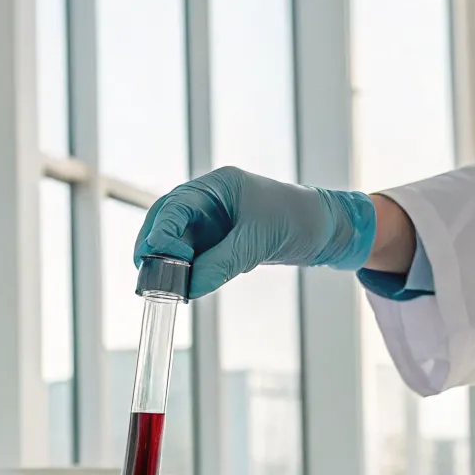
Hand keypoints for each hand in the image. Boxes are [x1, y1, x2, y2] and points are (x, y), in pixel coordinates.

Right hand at [132, 166, 378, 297]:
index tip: (157, 258)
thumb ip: (220, 264)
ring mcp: (212, 220)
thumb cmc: (299, 221)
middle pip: (166, 221)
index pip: (175, 205)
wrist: (328, 231)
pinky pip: (192, 255)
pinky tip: (181, 287)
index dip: (161, 232)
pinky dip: (184, 270)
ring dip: (166, 263)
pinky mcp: (219, 240)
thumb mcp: (257, 242)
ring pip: (176, 240)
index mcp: (217, 186)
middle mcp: (209, 200)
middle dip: (152, 247)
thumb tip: (187, 288)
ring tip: (159, 288)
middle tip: (145, 276)